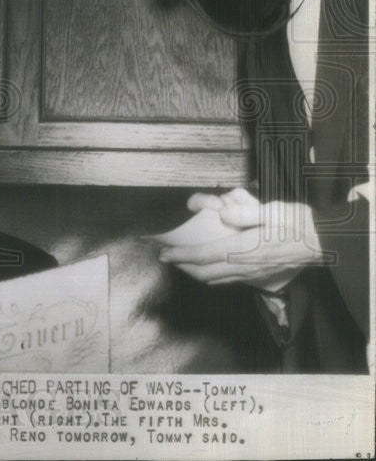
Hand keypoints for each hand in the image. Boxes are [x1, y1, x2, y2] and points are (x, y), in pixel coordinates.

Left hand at [160, 190, 322, 287]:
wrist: (325, 242)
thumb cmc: (299, 223)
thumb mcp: (274, 210)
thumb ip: (246, 211)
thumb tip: (222, 212)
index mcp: (245, 248)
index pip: (205, 255)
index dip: (182, 255)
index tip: (164, 253)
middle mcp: (246, 265)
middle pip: (206, 272)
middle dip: (183, 266)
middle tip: (168, 258)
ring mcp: (254, 273)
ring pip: (216, 279)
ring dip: (196, 273)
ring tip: (183, 264)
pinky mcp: (261, 275)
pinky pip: (230, 281)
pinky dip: (213, 277)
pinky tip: (209, 269)